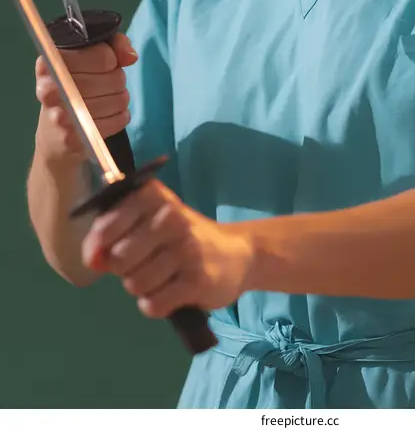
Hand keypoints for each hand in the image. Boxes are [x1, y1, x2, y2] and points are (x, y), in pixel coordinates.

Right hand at [35, 33, 137, 161]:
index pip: (103, 56)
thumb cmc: (73, 87)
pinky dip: (120, 116)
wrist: (52, 135)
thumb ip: (113, 45)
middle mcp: (50, 88)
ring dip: (120, 98)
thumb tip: (130, 56)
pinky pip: (117, 121)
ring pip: (118, 100)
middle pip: (113, 78)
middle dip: (117, 80)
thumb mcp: (87, 56)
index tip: (105, 64)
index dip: (111, 59)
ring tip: (107, 98)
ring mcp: (60, 115)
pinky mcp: (74, 138)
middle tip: (107, 84)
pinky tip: (107, 114)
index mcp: (50, 62)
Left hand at [81, 179, 254, 315]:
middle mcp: (171, 217)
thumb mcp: (148, 222)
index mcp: (154, 196)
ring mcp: (187, 248)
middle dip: (124, 269)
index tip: (107, 252)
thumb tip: (92, 260)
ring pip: (134, 284)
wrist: (236, 254)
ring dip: (142, 288)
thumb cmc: (180, 237)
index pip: (106, 225)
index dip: (99, 246)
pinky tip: (172, 292)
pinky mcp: (198, 280)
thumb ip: (112, 235)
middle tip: (145, 263)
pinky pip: (153, 304)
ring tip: (162, 276)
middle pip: (118, 258)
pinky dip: (156, 305)